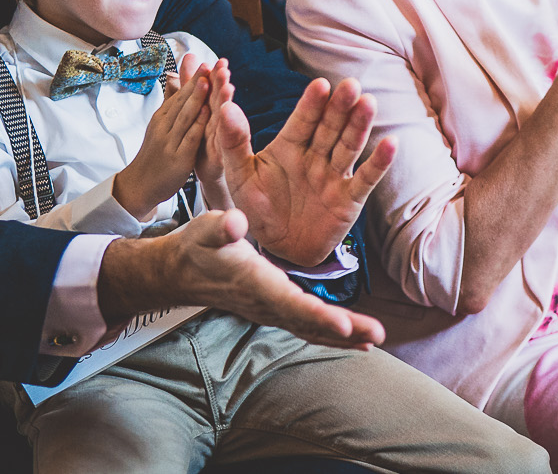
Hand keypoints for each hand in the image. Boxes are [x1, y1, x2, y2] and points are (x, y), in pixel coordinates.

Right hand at [103, 210, 383, 349]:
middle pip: (309, 322)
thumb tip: (235, 221)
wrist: (181, 272)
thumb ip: (220, 226)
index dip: (318, 315)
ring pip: (311, 328)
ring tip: (374, 337)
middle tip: (377, 333)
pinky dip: (331, 333)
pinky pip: (306, 326)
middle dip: (343, 330)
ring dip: (343, 335)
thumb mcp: (205, 228)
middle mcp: (266, 303)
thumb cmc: (197, 246)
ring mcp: (271, 310)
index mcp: (255, 283)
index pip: (290, 304)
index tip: (343, 324)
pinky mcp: (274, 309)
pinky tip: (354, 337)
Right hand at [112, 57, 209, 218]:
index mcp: (162, 117)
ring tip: (209, 81)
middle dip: (197, 82)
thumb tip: (175, 78)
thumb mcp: (160, 125)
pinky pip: (189, 138)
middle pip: (182, 101)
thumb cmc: (154, 153)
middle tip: (210, 65)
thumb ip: (170, 102)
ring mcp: (170, 142)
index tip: (205, 63)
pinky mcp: (178, 158)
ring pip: (185, 116)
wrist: (140, 185)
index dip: (193, 79)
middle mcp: (165, 126)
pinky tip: (208, 114)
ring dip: (197, 98)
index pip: (179, 94)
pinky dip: (198, 124)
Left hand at [204, 63, 395, 266]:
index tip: (320, 85)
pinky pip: (365, 178)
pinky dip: (378, 162)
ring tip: (369, 103)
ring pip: (349, 146)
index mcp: (289, 145)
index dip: (311, 104)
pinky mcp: (349, 198)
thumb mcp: (240, 176)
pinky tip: (391, 143)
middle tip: (350, 85)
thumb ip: (234, 143)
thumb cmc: (259, 208)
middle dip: (340, 106)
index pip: (302, 120)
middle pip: (330, 127)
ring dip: (360, 125)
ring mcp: (334, 175)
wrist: (279, 248)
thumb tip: (226, 108)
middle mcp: (315, 155)